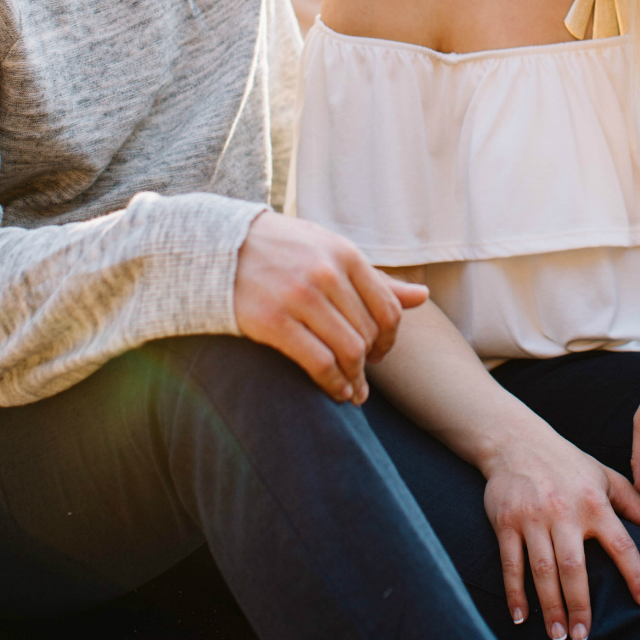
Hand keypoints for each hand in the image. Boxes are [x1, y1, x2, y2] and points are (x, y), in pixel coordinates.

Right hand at [232, 211, 426, 403]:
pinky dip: (333, 383)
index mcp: (346, 255)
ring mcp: (300, 297)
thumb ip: (375, 279)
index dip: (390, 338)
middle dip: (371, 361)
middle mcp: (327, 274)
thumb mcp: (330, 252)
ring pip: (349, 350)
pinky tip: (335, 392)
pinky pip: (318, 362)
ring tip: (353, 392)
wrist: (217, 247)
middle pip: (368, 332)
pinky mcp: (272, 321)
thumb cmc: (282, 250)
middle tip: (363, 377)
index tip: (380, 354)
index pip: (387, 308)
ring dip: (355, 379)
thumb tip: (422, 297)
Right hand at [481, 426, 639, 639]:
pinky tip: (521, 618)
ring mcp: (534, 519)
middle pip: (574, 567)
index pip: (622, 544)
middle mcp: (566, 513)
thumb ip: (636, 506)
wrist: (518, 443)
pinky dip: (514, 593)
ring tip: (558, 635)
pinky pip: (512, 564)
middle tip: (583, 638)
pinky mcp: (507, 523)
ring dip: (550, 606)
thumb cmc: (570, 464)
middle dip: (580, 604)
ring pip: (542, 570)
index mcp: (596, 503)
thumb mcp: (607, 478)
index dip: (636, 574)